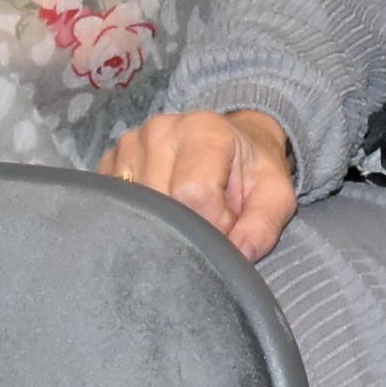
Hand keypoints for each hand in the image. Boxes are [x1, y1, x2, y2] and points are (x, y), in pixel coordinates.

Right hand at [103, 109, 296, 262]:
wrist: (232, 142)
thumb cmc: (252, 170)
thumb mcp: (274, 195)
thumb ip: (263, 226)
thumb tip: (238, 256)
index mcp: (203, 130)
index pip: (193, 195)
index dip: (214, 225)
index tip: (229, 225)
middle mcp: (159, 130)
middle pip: (162, 204)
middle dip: (187, 228)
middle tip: (209, 222)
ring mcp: (130, 144)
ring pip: (137, 210)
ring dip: (164, 224)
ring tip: (188, 212)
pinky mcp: (111, 161)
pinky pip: (117, 205)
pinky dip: (141, 218)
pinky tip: (163, 211)